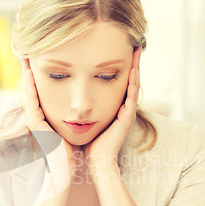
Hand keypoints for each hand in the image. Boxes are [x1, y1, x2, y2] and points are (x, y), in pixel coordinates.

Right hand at [23, 60, 81, 177]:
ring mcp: (35, 121)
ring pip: (28, 93)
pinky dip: (29, 88)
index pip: (42, 90)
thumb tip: (87, 97)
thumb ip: (77, 109)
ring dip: (26, 75)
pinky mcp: (35, 125)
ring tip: (26, 58)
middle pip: (32, 89)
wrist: (74, 167)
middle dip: (30, 71)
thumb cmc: (78, 147)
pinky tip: (29, 74)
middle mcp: (39, 117)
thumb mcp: (76, 122)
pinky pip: (30, 102)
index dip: (43, 73)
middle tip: (29, 52)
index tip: (43, 56)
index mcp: (47, 115)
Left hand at [83, 47, 140, 172]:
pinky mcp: (126, 118)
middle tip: (130, 42)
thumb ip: (81, 106)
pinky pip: (131, 96)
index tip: (115, 48)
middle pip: (128, 79)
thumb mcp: (84, 118)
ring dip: (135, 67)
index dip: (117, 65)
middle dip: (130, 62)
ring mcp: (126, 112)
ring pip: (133, 84)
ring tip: (136, 50)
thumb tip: (69, 95)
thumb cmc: (87, 144)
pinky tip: (133, 69)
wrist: (94, 162)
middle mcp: (122, 107)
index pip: (116, 81)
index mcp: (113, 107)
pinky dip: (133, 82)